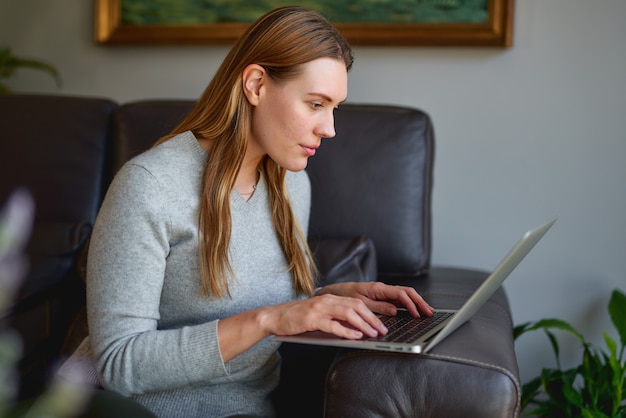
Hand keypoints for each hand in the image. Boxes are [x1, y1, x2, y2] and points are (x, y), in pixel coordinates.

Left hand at [315, 282, 434, 318]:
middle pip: (407, 292)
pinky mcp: (382, 296)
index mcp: (378, 289)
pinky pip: (399, 298)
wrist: (335, 292)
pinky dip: (410, 303)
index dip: (411, 304)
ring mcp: (383, 291)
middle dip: (420, 302)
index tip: (417, 314)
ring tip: (427, 311)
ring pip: (405, 294)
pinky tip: (415, 309)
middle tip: (430, 312)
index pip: (401, 294)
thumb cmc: (346, 297)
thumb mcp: (360, 304)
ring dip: (417, 302)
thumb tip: (395, 310)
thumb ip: (378, 307)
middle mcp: (383, 288)